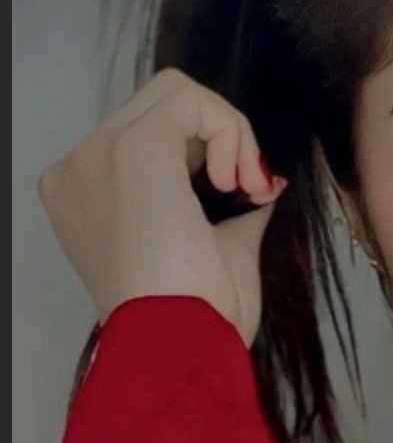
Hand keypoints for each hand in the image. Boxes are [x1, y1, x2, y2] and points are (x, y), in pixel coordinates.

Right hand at [36, 68, 287, 347]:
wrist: (180, 347)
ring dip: (226, 132)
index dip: (203, 154)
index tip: (239, 195)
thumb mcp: (215, 251)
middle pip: (159, 108)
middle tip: (248, 188)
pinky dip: (229, 130)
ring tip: (244, 187)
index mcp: (87, 198)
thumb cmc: (196, 319)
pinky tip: (238, 180)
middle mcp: (79, 170)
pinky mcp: (132, 149)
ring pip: (175, 95)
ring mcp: (99, 155)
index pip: (150, 137)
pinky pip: (190, 100)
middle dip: (217, 137)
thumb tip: (263, 181)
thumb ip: (228, 210)